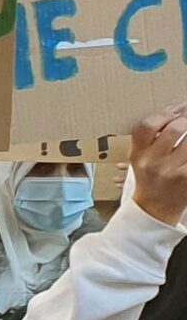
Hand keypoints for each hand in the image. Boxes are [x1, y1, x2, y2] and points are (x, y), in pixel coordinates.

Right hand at [130, 105, 186, 223]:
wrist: (155, 210)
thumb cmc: (150, 180)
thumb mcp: (139, 159)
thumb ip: (152, 138)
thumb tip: (175, 111)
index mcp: (138, 155)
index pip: (147, 126)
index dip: (164, 114)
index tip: (175, 110)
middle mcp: (152, 162)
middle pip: (174, 129)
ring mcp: (171, 171)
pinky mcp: (186, 177)